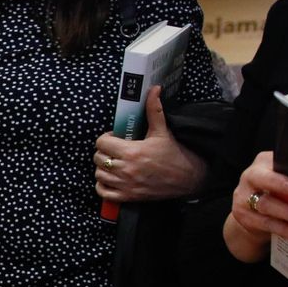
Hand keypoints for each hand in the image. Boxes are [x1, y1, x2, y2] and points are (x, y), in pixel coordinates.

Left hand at [94, 86, 208, 202]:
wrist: (190, 178)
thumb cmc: (175, 154)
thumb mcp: (163, 131)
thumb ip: (154, 110)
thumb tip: (154, 89)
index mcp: (132, 152)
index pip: (101, 143)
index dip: (106, 138)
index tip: (115, 138)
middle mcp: (125, 169)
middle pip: (98, 158)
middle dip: (104, 152)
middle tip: (115, 150)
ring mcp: (126, 185)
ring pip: (99, 175)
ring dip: (103, 168)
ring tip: (114, 163)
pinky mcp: (128, 197)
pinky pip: (103, 193)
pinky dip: (103, 186)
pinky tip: (111, 179)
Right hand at [223, 150, 287, 262]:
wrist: (251, 212)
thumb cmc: (275, 191)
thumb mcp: (282, 178)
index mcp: (262, 163)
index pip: (272, 162)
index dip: (283, 172)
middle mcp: (249, 177)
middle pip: (263, 181)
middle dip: (281, 187)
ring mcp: (244, 198)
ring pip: (265, 205)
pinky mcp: (244, 217)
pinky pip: (266, 224)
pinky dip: (285, 230)